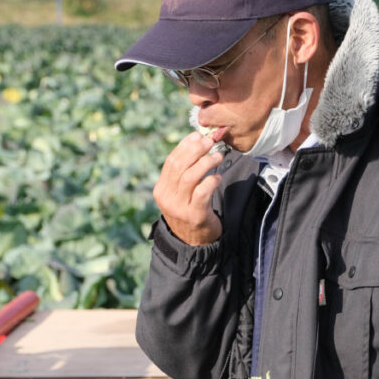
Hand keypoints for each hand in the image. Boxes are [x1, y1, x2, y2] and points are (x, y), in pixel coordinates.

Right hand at [153, 130, 224, 245]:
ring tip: (218, 157)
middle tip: (210, 142)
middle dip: (195, 151)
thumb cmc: (190, 211)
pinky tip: (217, 176)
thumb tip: (196, 142)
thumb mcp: (180, 193)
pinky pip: (202, 193)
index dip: (184, 146)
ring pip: (190, 177)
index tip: (198, 136)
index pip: (170, 162)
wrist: (193, 242)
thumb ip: (184, 173)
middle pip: (179, 167)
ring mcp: (179, 207)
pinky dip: (211, 181)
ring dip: (205, 163)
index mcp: (161, 189)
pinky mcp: (194, 215)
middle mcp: (167, 198)